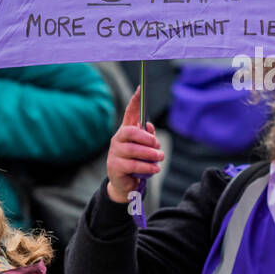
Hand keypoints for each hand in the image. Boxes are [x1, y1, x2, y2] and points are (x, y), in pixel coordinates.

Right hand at [105, 87, 163, 204]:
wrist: (125, 185)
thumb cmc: (137, 163)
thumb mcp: (145, 149)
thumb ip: (148, 137)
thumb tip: (149, 127)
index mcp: (126, 131)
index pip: (129, 113)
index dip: (135, 101)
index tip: (141, 88)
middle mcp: (118, 139)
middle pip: (131, 132)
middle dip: (147, 138)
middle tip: (157, 145)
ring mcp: (115, 153)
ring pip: (134, 150)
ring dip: (151, 155)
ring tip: (160, 158)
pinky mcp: (115, 167)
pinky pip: (134, 165)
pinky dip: (147, 167)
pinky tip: (155, 169)